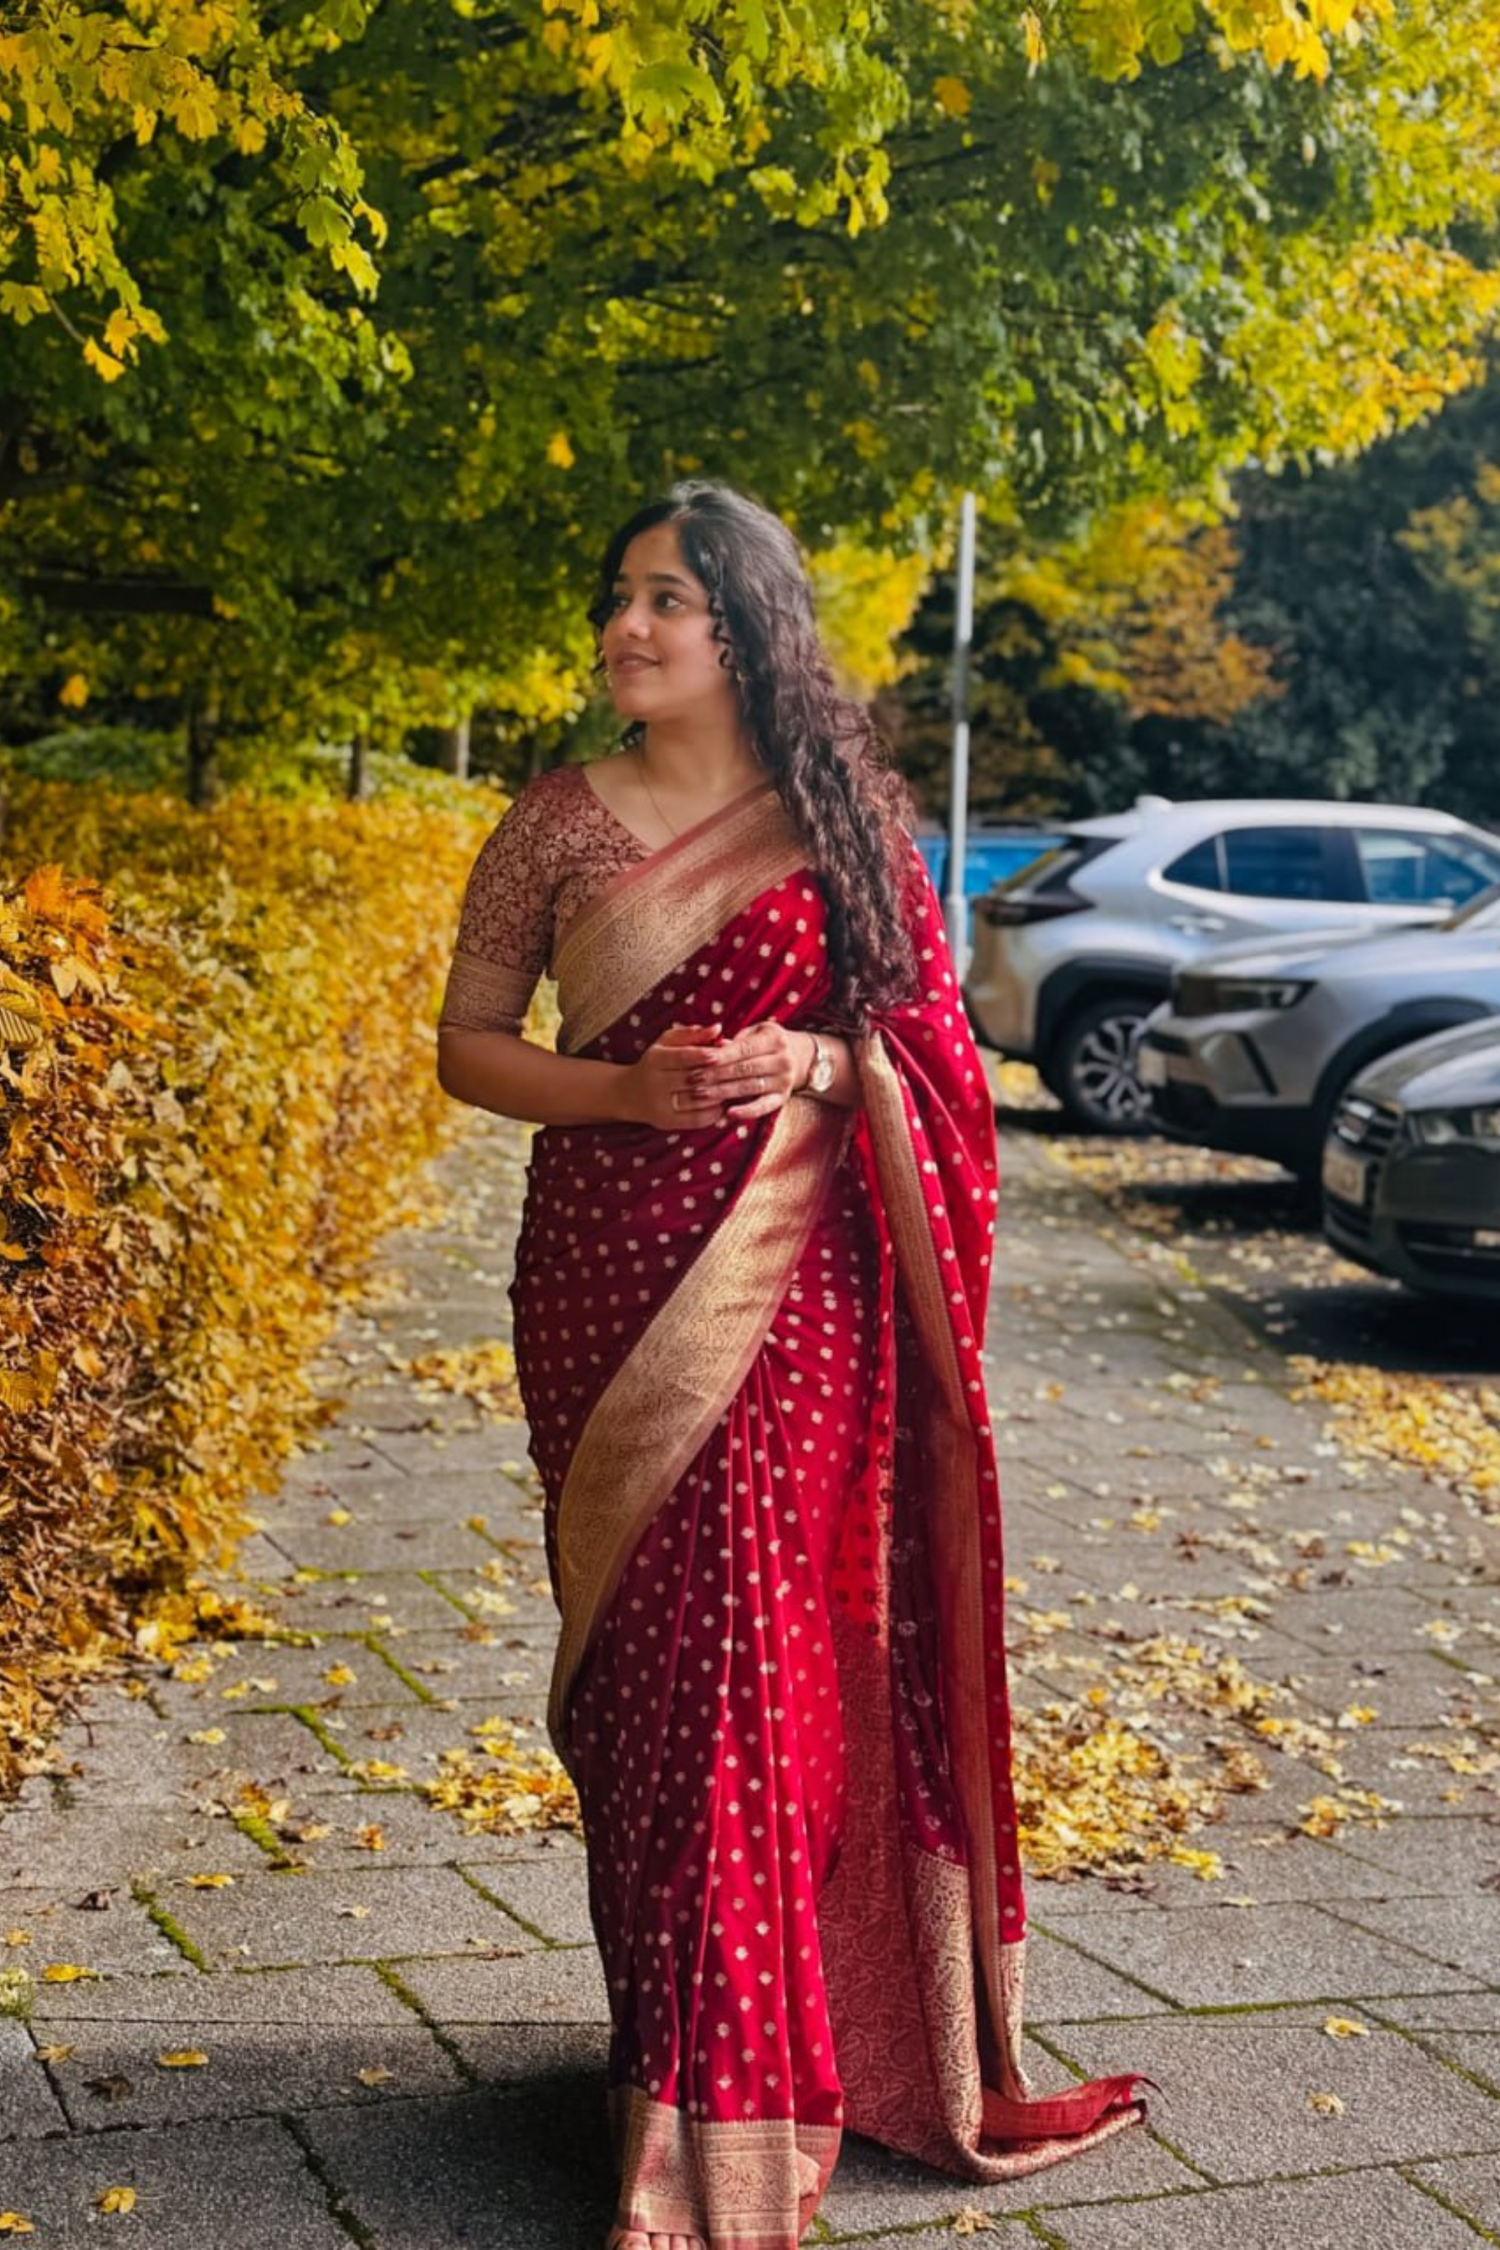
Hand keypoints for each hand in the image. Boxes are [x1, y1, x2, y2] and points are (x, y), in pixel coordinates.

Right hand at [615, 1023, 727, 1130]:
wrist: (629, 1094)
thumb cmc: (656, 1063)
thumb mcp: (667, 1043)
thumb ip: (691, 1035)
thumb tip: (717, 1028)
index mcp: (654, 1060)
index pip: (680, 1057)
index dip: (701, 1056)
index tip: (719, 1054)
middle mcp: (654, 1083)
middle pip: (690, 1079)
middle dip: (714, 1076)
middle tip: (734, 1072)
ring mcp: (660, 1105)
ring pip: (695, 1101)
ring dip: (717, 1095)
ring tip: (731, 1088)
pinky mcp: (666, 1122)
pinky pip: (694, 1120)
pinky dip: (712, 1114)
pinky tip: (721, 1105)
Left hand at [686, 1021, 812, 1121]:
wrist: (799, 1056)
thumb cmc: (766, 1042)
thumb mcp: (755, 1033)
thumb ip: (736, 1040)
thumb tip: (715, 1046)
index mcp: (774, 1039)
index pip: (743, 1049)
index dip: (721, 1055)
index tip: (700, 1060)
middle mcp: (783, 1060)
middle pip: (744, 1069)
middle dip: (717, 1074)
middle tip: (693, 1080)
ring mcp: (784, 1081)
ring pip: (749, 1087)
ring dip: (723, 1092)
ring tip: (700, 1095)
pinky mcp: (783, 1098)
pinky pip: (763, 1107)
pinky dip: (746, 1111)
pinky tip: (729, 1114)